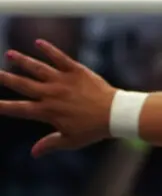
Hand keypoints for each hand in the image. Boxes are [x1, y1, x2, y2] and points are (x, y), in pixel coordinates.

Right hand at [0, 40, 115, 155]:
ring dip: (23, 61)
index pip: (19, 108)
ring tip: (11, 54)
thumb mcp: (71, 141)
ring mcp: (63, 81)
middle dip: (6, 78)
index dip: (3, 106)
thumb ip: (50, 144)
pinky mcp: (76, 71)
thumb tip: (33, 153)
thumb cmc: (94, 129)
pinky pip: (60, 58)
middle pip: (23, 84)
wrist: (116, 114)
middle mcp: (51, 94)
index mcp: (47, 111)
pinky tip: (38, 42)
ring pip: (38, 68)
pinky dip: (49, 49)